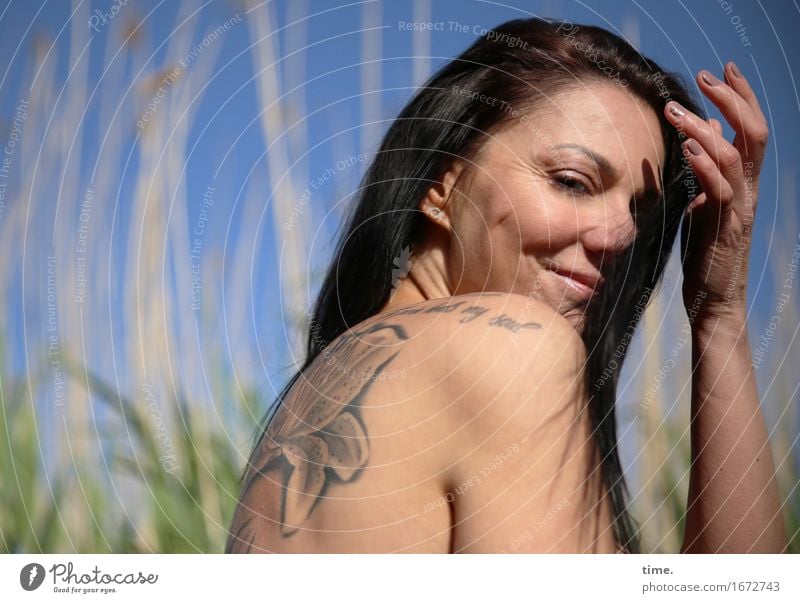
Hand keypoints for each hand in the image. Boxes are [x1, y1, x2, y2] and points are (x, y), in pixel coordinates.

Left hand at [664, 61, 768, 324]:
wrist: (714, 301)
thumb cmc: (706, 257)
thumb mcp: (701, 210)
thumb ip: (703, 182)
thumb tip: (693, 154)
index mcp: (741, 184)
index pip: (748, 130)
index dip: (740, 97)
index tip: (722, 69)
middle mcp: (746, 191)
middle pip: (752, 133)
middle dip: (731, 99)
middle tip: (706, 75)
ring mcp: (739, 210)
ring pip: (734, 157)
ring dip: (704, 129)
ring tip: (676, 110)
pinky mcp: (724, 229)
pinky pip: (719, 191)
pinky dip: (704, 166)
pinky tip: (687, 149)